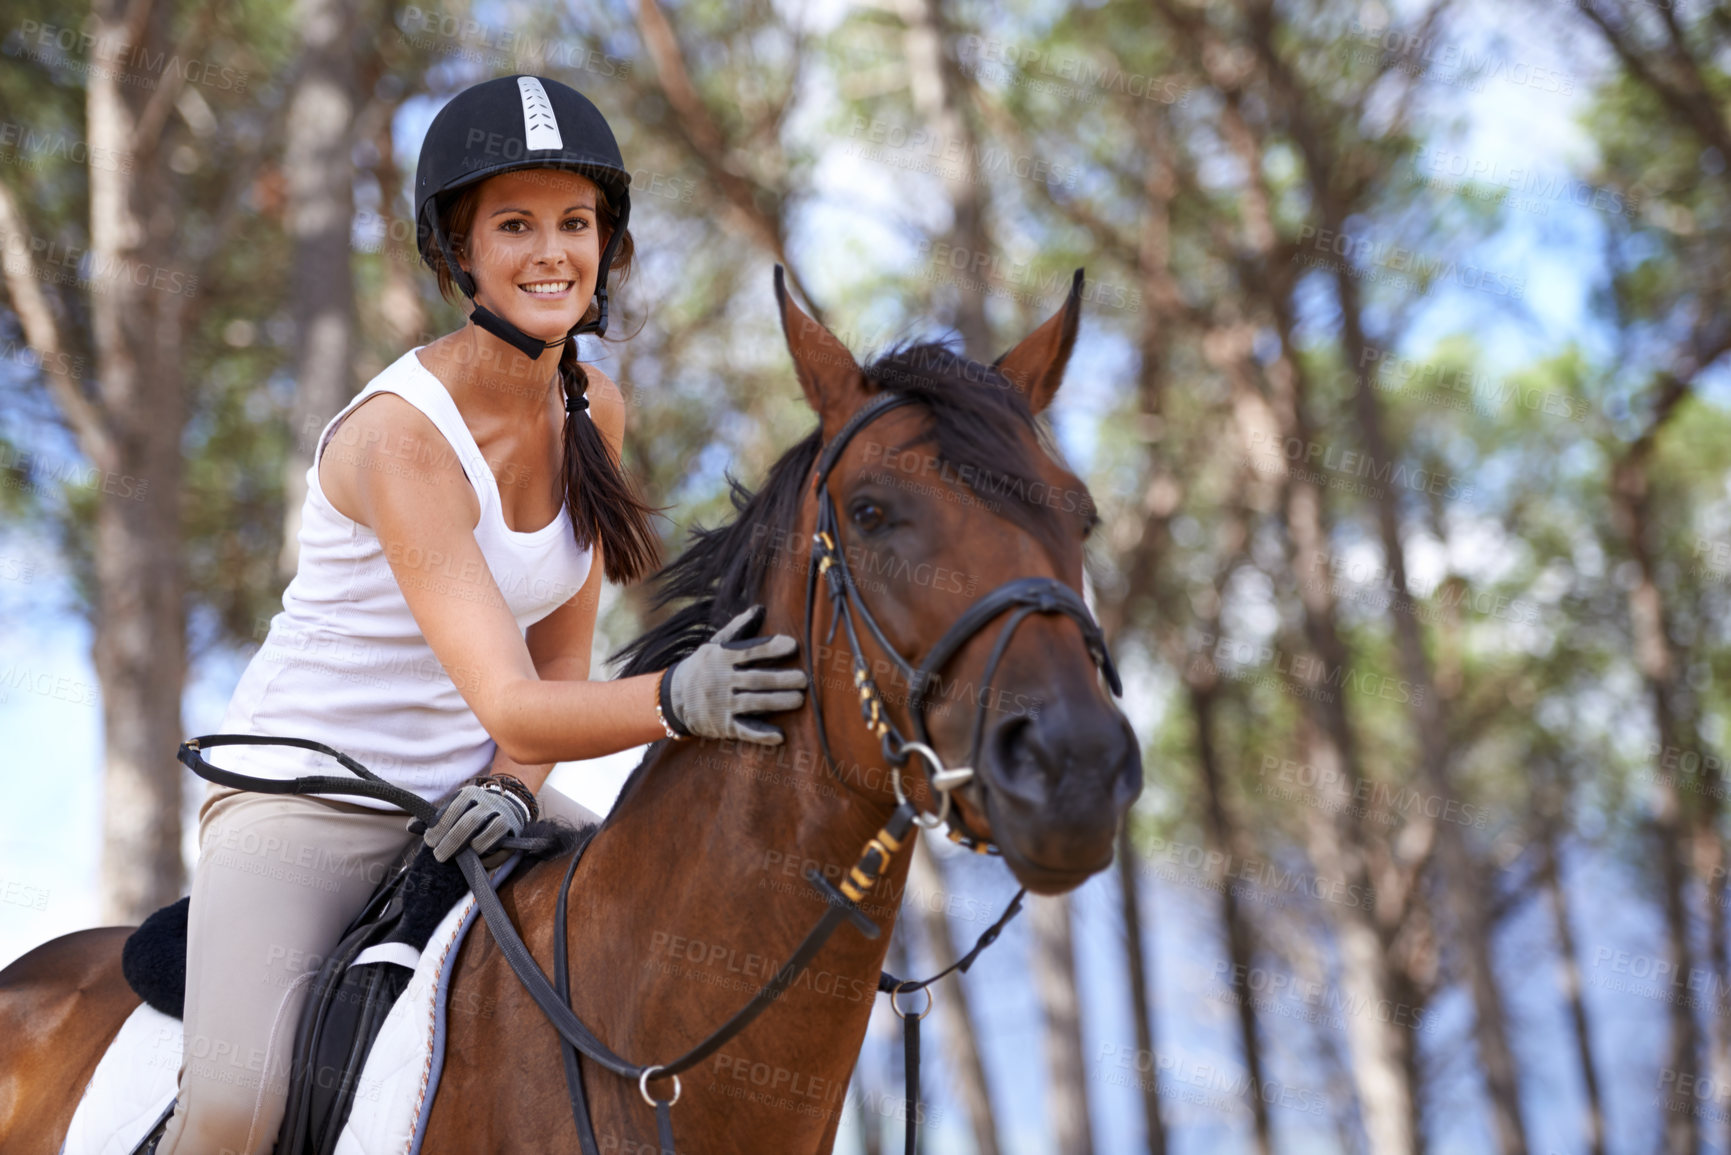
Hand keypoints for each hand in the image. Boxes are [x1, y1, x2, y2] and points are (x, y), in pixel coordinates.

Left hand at [423, 781, 531, 861]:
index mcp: (468, 794)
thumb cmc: (472, 813)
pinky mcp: (512, 829)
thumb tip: (411, 826)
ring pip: (488, 831)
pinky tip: (477, 858)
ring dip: (470, 847)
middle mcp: (486, 802)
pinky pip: (499, 843)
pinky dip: (487, 853)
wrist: (507, 808)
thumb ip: (434, 819)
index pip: (452, 809)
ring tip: (459, 857)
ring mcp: (501, 814)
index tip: (430, 841)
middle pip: (469, 822)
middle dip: (451, 841)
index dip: (439, 827)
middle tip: (439, 855)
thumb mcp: (454, 810)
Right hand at [664, 604, 807, 744]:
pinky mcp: (724, 726)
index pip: (749, 651)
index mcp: (722, 657)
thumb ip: (738, 629)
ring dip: (777, 702)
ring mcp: (723, 704)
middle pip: (755, 679)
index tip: (792, 645)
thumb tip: (760, 608)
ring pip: (753, 703)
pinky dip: (762, 734)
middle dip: (780, 679)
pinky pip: (745, 730)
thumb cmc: (703, 667)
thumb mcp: (715, 645)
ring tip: (799, 699)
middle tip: (803, 679)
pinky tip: (780, 736)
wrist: (673, 698)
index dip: (770, 648)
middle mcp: (722, 680)